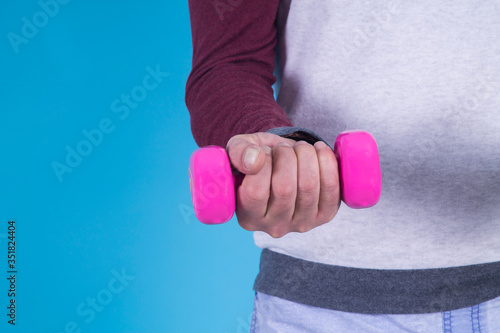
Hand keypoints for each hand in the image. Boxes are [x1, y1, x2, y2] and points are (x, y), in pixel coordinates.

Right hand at [226, 132, 340, 237]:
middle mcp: (275, 227)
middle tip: (282, 147)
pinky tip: (318, 150)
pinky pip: (332, 188)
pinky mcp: (325, 215)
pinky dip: (328, 162)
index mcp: (248, 218)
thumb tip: (254, 161)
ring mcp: (302, 223)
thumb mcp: (239, 152)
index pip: (255, 192)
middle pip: (284, 188)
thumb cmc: (257, 161)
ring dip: (306, 155)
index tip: (263, 151)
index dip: (261, 163)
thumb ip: (238, 152)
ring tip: (299, 148)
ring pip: (308, 186)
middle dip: (285, 156)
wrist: (283, 168)